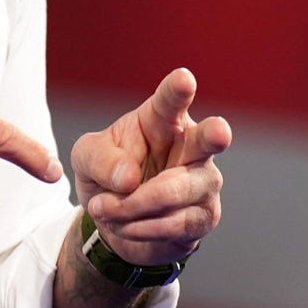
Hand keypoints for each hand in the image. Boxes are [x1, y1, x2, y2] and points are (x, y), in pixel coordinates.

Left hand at [70, 68, 231, 266]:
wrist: (115, 220)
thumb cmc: (108, 174)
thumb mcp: (87, 158)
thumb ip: (101, 159)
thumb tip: (129, 179)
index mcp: (162, 118)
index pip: (171, 100)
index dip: (178, 89)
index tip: (183, 79)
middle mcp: (192, 145)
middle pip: (208, 139)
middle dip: (215, 135)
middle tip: (219, 132)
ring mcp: (204, 181)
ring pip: (175, 193)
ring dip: (132, 206)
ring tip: (106, 209)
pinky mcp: (205, 215)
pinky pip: (175, 224)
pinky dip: (141, 228)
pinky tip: (125, 225)